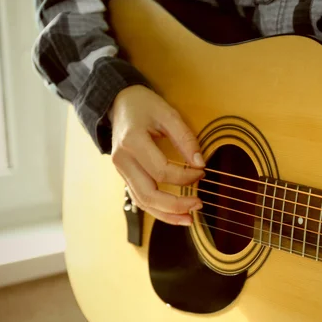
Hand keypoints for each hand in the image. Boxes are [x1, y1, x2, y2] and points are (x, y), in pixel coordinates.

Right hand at [109, 85, 204, 225]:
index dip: (185, 176)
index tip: (202, 171)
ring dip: (166, 214)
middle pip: (148, 194)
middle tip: (198, 204)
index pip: (161, 171)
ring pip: (142, 202)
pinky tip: (174, 215)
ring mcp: (121, 171)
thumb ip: (185, 139)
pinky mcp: (125, 176)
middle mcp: (122, 160)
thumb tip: (200, 164)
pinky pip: (139, 199)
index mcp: (132, 142)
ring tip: (189, 219)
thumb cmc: (144, 106)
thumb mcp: (168, 114)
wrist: (118, 103)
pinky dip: (157, 210)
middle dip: (175, 205)